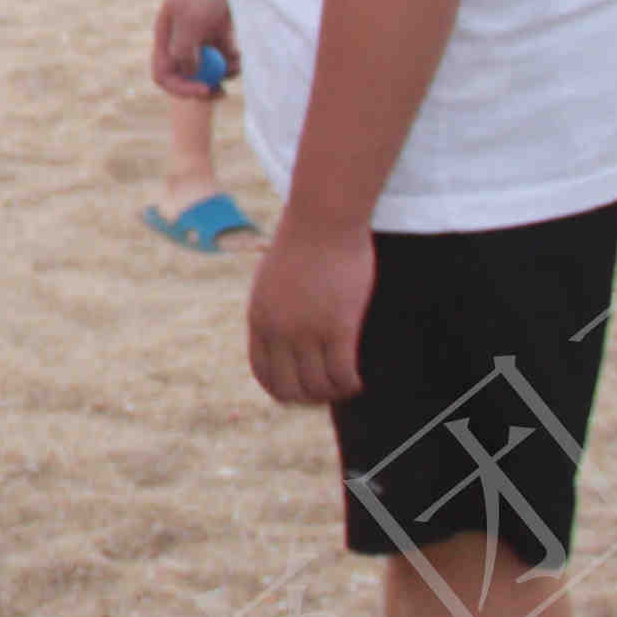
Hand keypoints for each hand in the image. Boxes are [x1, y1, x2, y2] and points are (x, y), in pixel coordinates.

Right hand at [151, 0, 236, 99]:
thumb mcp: (192, 18)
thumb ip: (185, 49)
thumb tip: (190, 73)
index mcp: (166, 35)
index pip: (164, 74)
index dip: (181, 87)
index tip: (205, 88)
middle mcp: (181, 37)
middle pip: (187, 75)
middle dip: (205, 84)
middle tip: (223, 91)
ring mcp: (201, 33)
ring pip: (209, 68)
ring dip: (224, 71)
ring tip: (239, 62)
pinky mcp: (221, 28)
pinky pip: (225, 56)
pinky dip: (234, 59)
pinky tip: (242, 53)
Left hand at [245, 216, 374, 405]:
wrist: (322, 217)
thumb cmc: (304, 241)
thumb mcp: (273, 278)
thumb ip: (275, 307)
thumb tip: (284, 330)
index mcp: (259, 317)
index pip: (263, 372)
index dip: (283, 389)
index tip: (302, 389)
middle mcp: (278, 329)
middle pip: (287, 388)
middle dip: (307, 398)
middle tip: (328, 392)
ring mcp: (306, 329)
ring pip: (316, 386)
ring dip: (332, 394)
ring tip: (346, 387)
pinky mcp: (337, 325)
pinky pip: (341, 374)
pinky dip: (349, 385)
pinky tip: (358, 382)